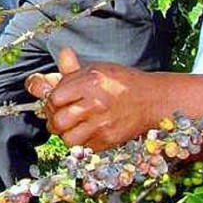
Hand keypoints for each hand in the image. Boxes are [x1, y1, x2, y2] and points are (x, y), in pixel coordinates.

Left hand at [26, 48, 155, 150]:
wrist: (151, 100)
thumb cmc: (123, 82)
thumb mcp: (97, 69)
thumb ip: (73, 68)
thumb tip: (62, 54)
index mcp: (90, 83)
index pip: (55, 98)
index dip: (51, 101)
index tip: (55, 101)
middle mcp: (96, 104)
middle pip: (59, 121)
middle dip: (54, 119)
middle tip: (58, 116)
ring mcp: (103, 125)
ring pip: (68, 138)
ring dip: (65, 133)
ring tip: (70, 125)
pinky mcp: (109, 140)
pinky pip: (83, 147)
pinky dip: (80, 141)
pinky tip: (85, 131)